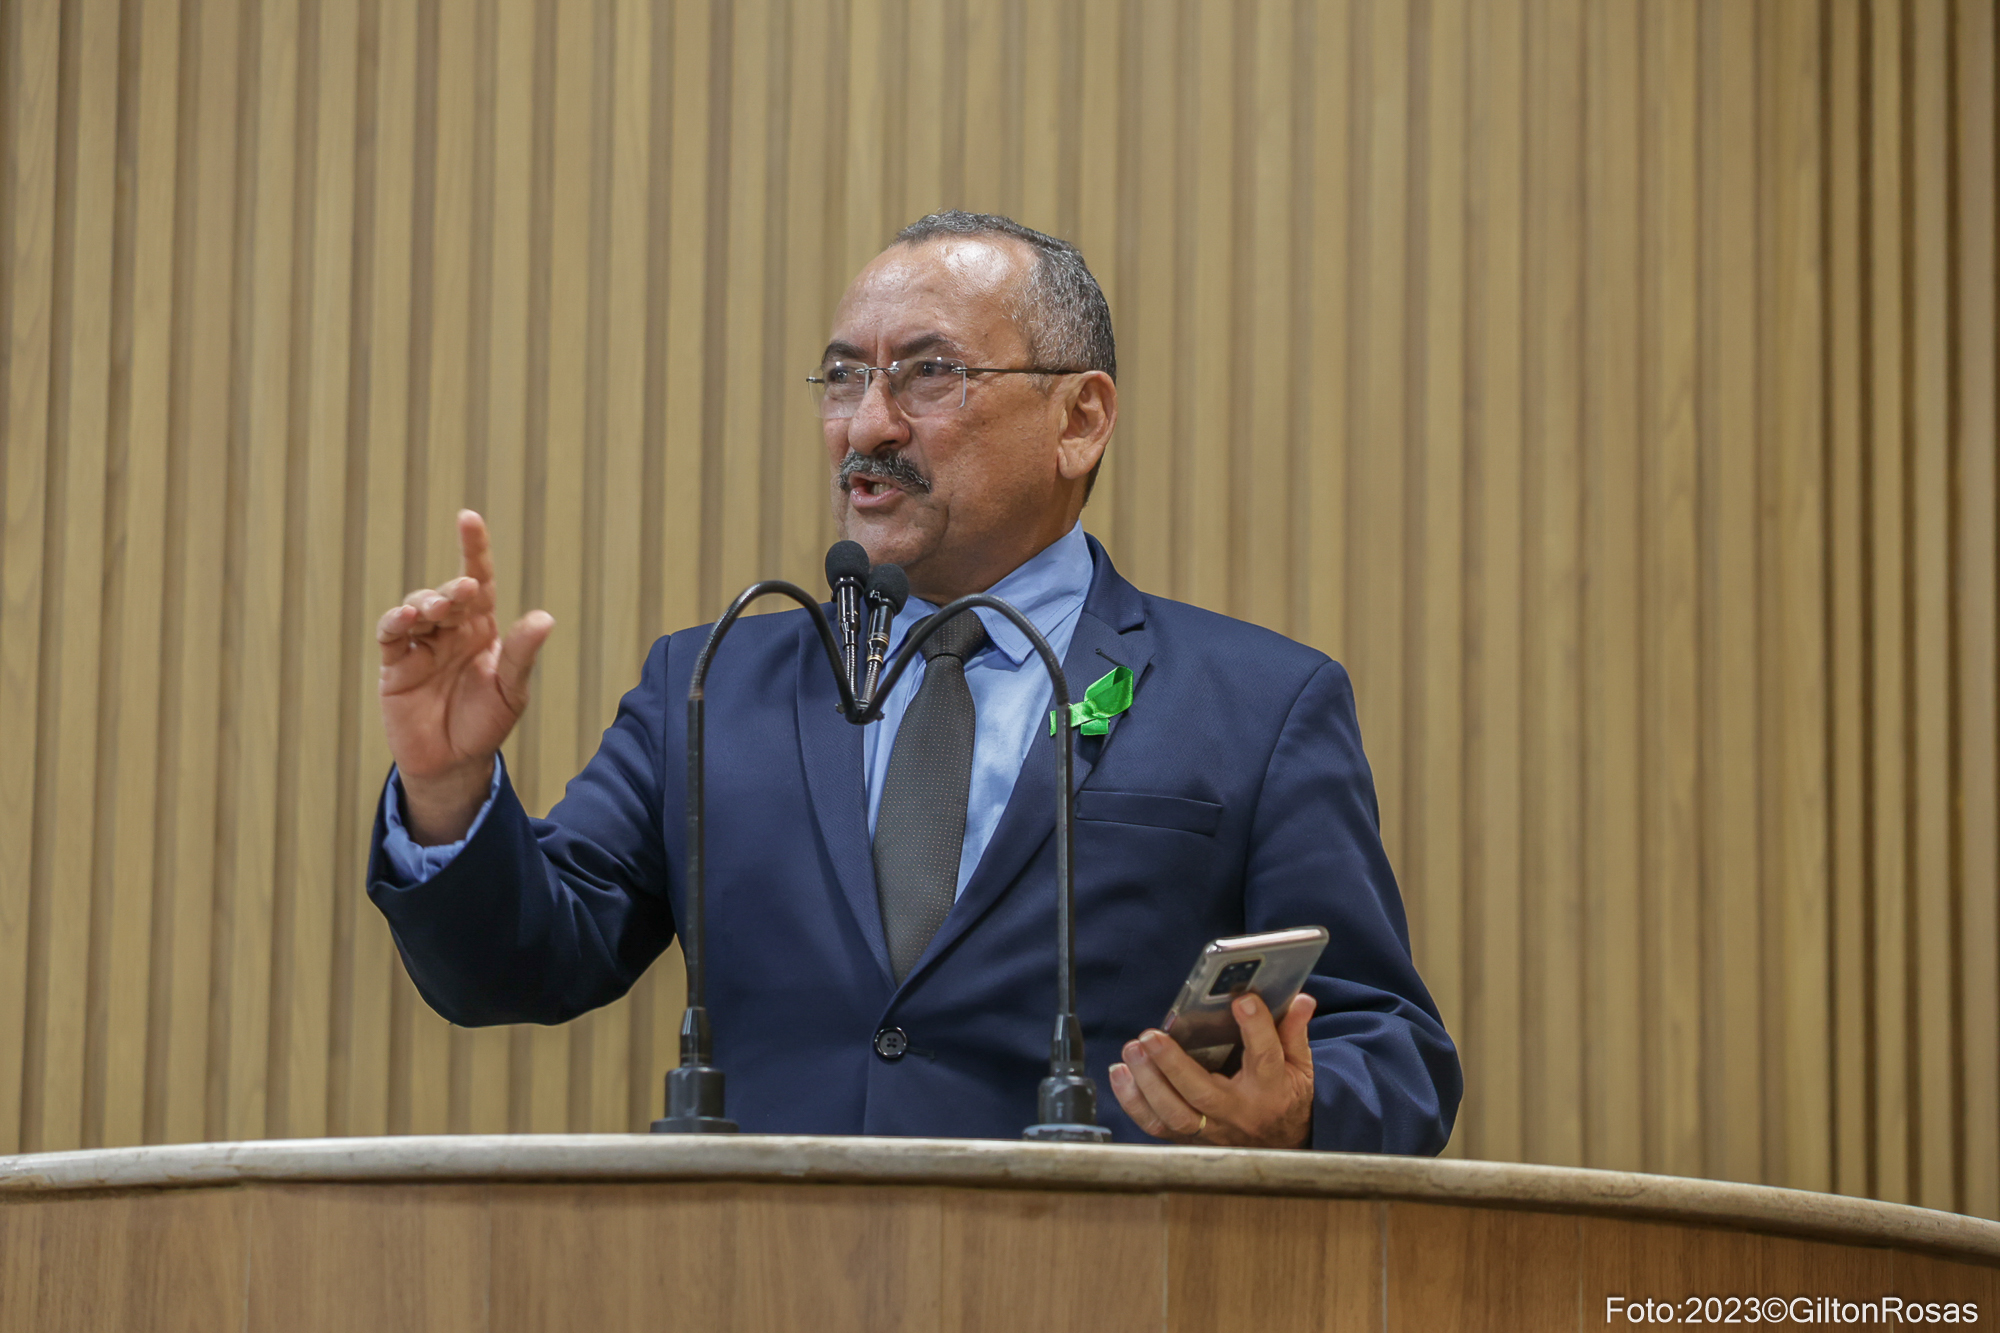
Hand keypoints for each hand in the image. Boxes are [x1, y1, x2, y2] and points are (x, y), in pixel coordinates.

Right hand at [377, 510, 553, 841]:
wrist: (454, 763)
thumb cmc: (486, 724)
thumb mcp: (512, 691)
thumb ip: (522, 655)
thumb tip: (545, 618)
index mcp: (482, 629)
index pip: (479, 580)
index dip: (474, 549)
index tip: (468, 518)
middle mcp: (451, 631)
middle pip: (447, 593)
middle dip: (451, 587)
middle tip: (460, 591)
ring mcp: (421, 645)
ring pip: (417, 607)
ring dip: (425, 602)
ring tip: (436, 610)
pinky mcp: (396, 665)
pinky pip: (391, 634)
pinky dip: (395, 622)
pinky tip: (405, 619)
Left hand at [1108, 992, 1315, 1148]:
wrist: (1282, 1145)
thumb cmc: (1285, 1096)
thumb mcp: (1299, 1066)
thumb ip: (1294, 1031)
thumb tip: (1301, 999)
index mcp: (1271, 1090)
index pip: (1266, 1058)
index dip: (1256, 1028)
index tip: (1242, 1001)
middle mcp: (1238, 1114)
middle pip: (1203, 1094)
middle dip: (1173, 1064)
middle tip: (1151, 1036)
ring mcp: (1211, 1131)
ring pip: (1175, 1115)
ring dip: (1148, 1083)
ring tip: (1132, 1049)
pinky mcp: (1190, 1139)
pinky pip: (1157, 1126)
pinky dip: (1134, 1101)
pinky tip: (1120, 1073)